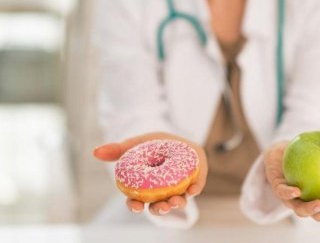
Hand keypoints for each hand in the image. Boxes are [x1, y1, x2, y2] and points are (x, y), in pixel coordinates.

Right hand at [93, 132, 207, 215]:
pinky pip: (196, 186)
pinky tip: (193, 190)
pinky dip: (195, 189)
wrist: (176, 137)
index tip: (135, 206)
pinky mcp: (196, 178)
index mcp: (147, 187)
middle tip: (161, 207)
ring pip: (177, 200)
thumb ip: (117, 150)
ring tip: (176, 201)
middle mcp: (163, 191)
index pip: (138, 201)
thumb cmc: (153, 144)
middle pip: (159, 205)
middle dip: (159, 209)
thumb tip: (95, 152)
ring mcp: (179, 187)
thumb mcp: (135, 144)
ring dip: (177, 203)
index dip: (135, 206)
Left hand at [264, 141, 319, 221]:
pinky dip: (289, 194)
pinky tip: (297, 191)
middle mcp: (307, 202)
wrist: (288, 149)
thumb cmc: (313, 158)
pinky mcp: (278, 188)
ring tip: (319, 204)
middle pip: (318, 215)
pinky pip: (283, 193)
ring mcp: (292, 198)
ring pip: (300, 210)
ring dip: (310, 209)